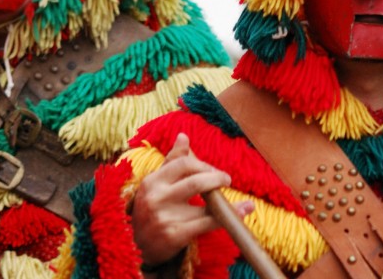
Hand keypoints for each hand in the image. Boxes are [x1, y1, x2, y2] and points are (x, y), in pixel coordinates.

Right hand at [131, 133, 254, 267]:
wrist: (136, 247)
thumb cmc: (150, 210)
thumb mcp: (155, 184)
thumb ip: (171, 161)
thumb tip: (183, 136)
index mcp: (152, 181)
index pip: (184, 164)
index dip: (204, 165)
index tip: (214, 171)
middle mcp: (157, 198)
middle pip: (196, 181)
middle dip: (217, 178)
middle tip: (226, 180)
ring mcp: (165, 217)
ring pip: (206, 205)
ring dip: (231, 204)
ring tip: (246, 203)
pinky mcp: (175, 236)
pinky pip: (208, 223)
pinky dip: (229, 218)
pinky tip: (242, 213)